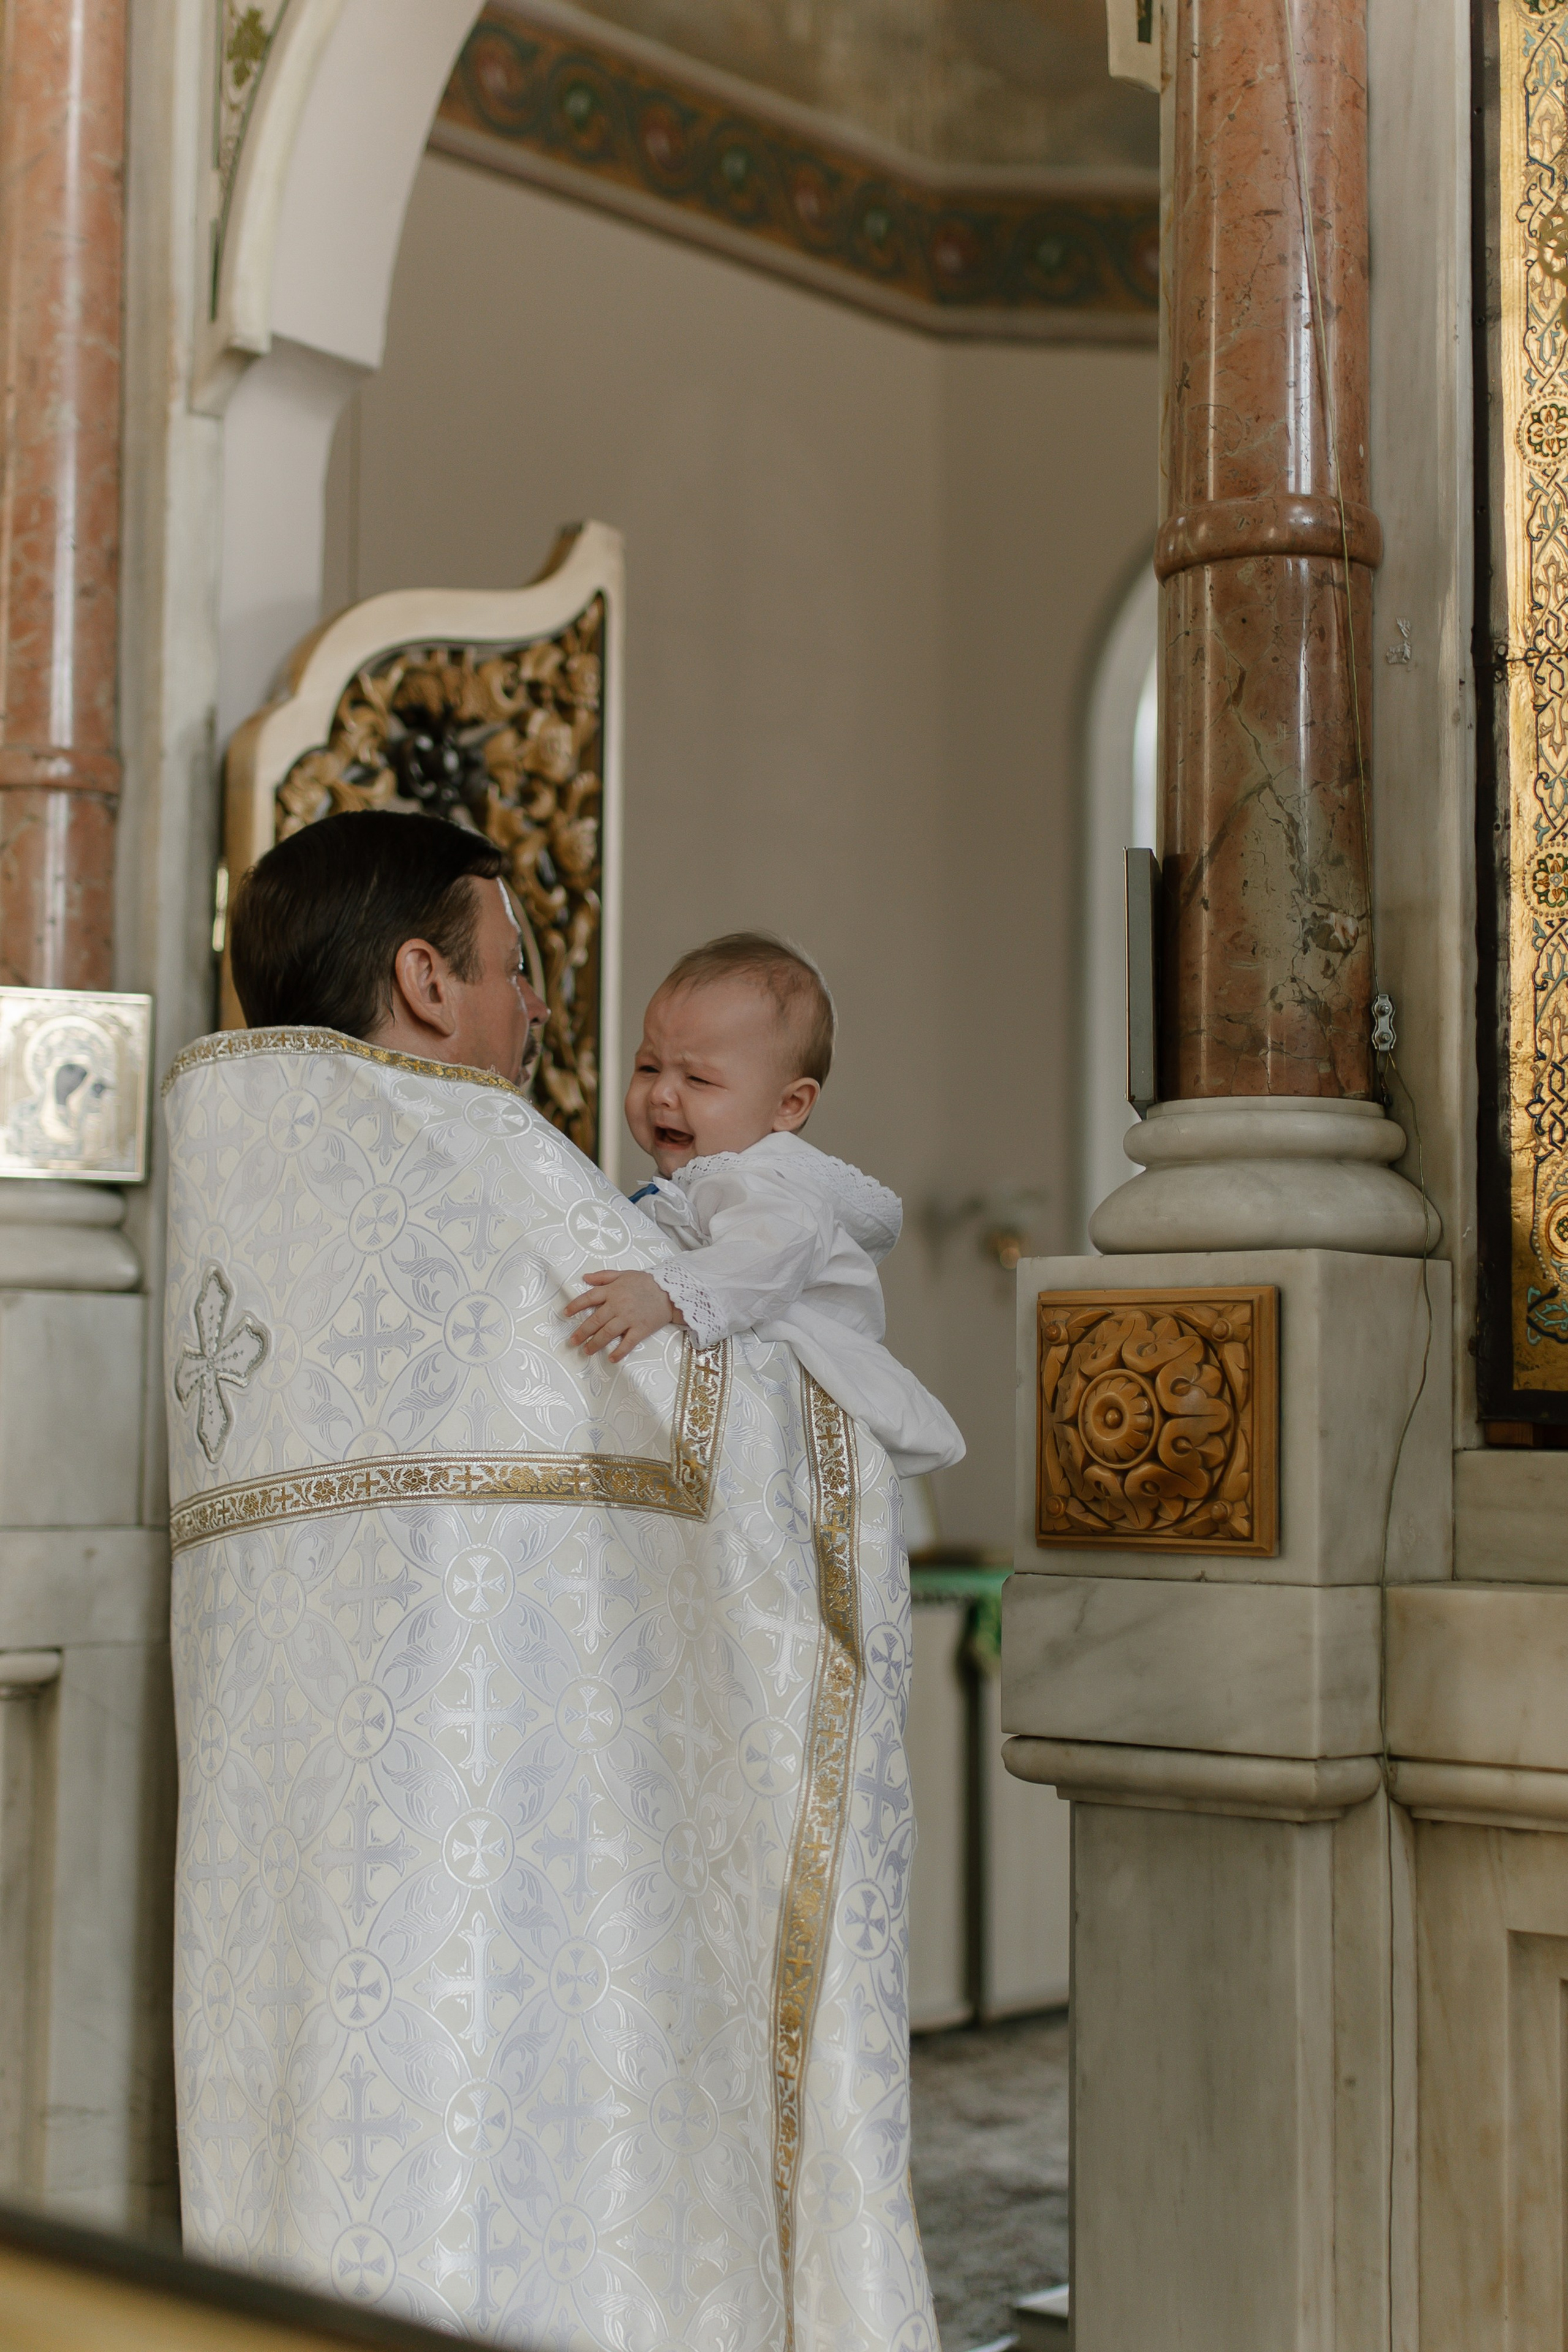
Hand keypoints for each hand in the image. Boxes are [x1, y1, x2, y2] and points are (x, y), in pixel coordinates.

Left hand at [563, 1269, 682, 1360]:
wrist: (670, 1291)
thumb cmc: (646, 1282)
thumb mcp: (623, 1274)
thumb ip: (603, 1276)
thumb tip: (585, 1278)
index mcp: (612, 1291)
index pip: (589, 1298)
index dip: (575, 1306)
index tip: (565, 1313)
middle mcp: (618, 1305)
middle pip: (595, 1320)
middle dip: (582, 1332)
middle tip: (572, 1341)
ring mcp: (629, 1318)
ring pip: (607, 1333)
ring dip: (595, 1343)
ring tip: (586, 1351)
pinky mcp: (641, 1329)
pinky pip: (628, 1343)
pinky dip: (619, 1352)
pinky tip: (611, 1358)